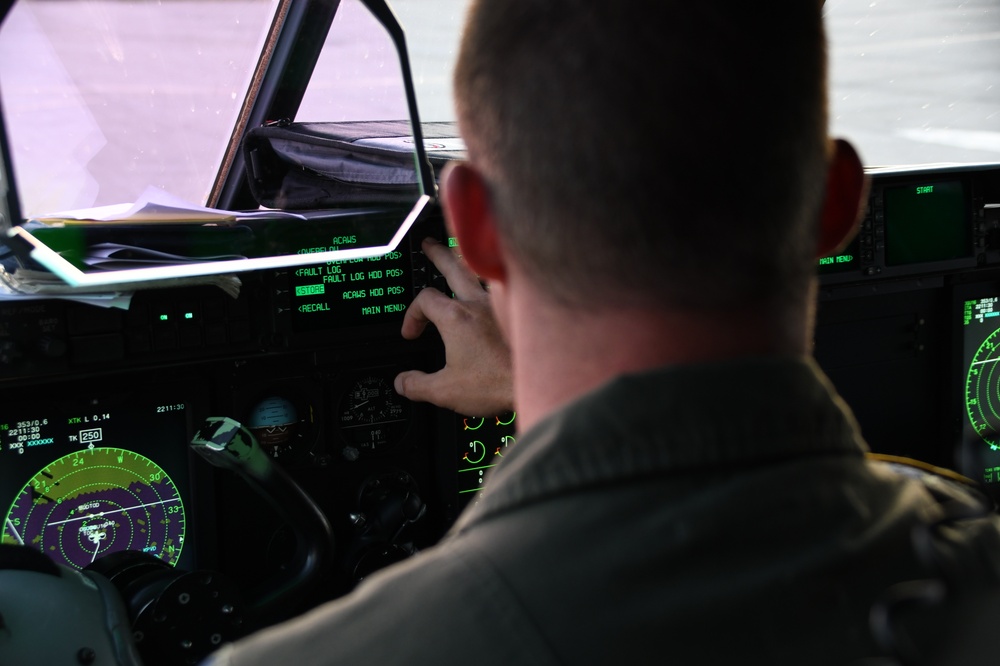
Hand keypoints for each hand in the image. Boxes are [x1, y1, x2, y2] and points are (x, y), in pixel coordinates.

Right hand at [394, 237, 512, 416]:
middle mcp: (478, 304)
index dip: (411, 315)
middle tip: (429, 246)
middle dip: (438, 255)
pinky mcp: (517, 315)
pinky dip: (493, 281)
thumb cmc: (497, 383)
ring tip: (460, 253)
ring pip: (480, 273)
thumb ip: (418, 385)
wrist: (534, 381)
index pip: (424, 301)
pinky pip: (502, 289)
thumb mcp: (445, 391)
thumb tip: (403, 382)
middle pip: (453, 268)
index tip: (411, 333)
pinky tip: (495, 285)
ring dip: (467, 261)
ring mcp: (500, 306)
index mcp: (456, 317)